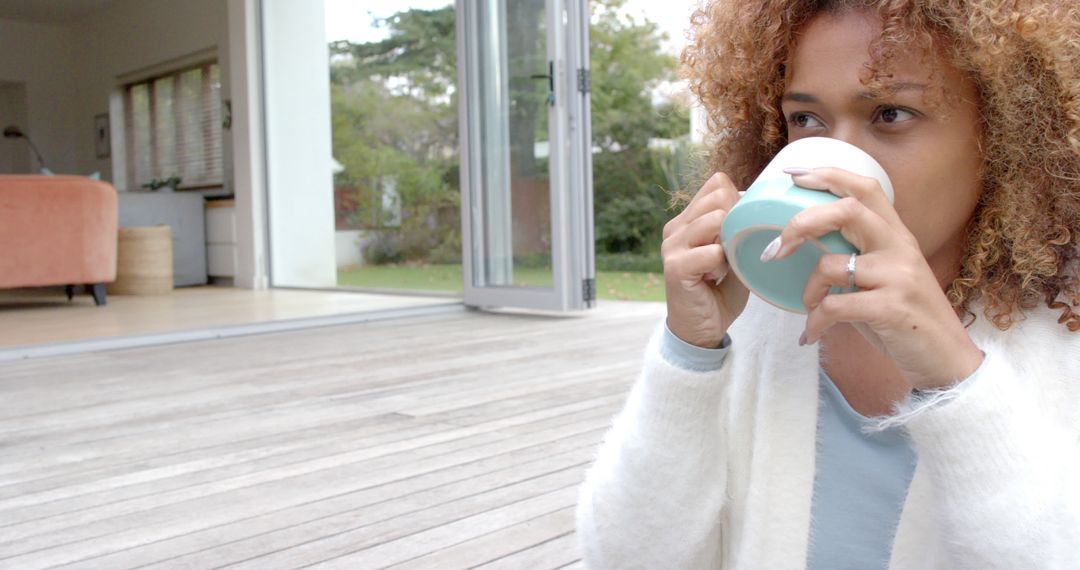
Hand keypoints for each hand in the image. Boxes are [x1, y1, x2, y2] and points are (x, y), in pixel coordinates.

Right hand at [662, 173, 749, 347]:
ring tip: (722, 264)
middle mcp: (675, 228)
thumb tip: (755, 202)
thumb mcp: (732, 252)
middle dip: (736, 221)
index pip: (717, 184)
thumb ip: (736, 227)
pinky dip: (722, 265)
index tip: (738, 231)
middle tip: (730, 251)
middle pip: (718, 196)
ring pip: (715, 219)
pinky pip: (712, 252)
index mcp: (687, 220)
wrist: (701, 330)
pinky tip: (714, 279)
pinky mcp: (674, 266)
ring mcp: (672, 246)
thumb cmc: (719, 291)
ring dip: (728, 243)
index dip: (738, 202)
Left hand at [767, 167, 983, 389]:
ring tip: (810, 310)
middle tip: (775, 248)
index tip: (793, 176)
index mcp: (897, 235)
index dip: (828, 175)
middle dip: (802, 223)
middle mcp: (900, 248)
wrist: (945, 360)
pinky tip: (811, 335)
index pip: (866, 188)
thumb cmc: (904, 318)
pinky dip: (815, 322)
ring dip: (808, 291)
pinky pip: (834, 306)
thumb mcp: (886, 276)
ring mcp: (898, 276)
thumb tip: (804, 240)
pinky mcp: (892, 308)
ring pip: (831, 264)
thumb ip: (857, 254)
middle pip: (847, 210)